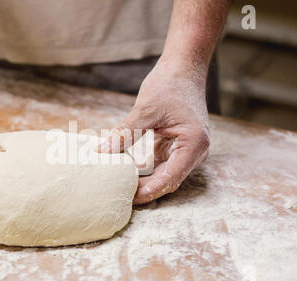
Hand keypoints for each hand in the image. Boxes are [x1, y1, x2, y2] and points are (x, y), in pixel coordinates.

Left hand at [99, 59, 209, 203]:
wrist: (183, 66)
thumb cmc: (170, 84)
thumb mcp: (144, 110)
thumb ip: (124, 134)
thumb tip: (101, 152)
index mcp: (193, 144)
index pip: (170, 178)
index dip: (148, 191)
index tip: (128, 198)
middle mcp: (194, 151)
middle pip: (168, 180)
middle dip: (144, 189)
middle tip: (119, 196)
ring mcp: (187, 149)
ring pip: (164, 174)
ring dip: (144, 180)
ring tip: (120, 186)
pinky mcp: (177, 145)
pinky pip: (160, 163)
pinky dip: (144, 168)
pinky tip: (126, 170)